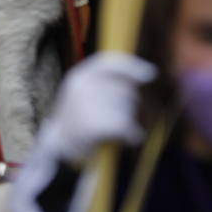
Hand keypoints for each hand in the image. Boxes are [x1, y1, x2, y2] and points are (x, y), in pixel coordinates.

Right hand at [41, 51, 155, 163]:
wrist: (59, 148)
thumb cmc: (76, 121)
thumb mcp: (82, 94)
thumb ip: (104, 82)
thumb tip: (142, 74)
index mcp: (79, 76)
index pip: (110, 64)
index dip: (132, 67)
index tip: (151, 73)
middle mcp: (83, 86)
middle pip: (125, 89)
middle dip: (129, 105)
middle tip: (116, 118)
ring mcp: (87, 104)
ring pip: (128, 109)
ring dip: (129, 121)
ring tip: (115, 130)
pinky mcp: (94, 124)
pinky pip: (126, 125)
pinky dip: (132, 134)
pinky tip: (128, 139)